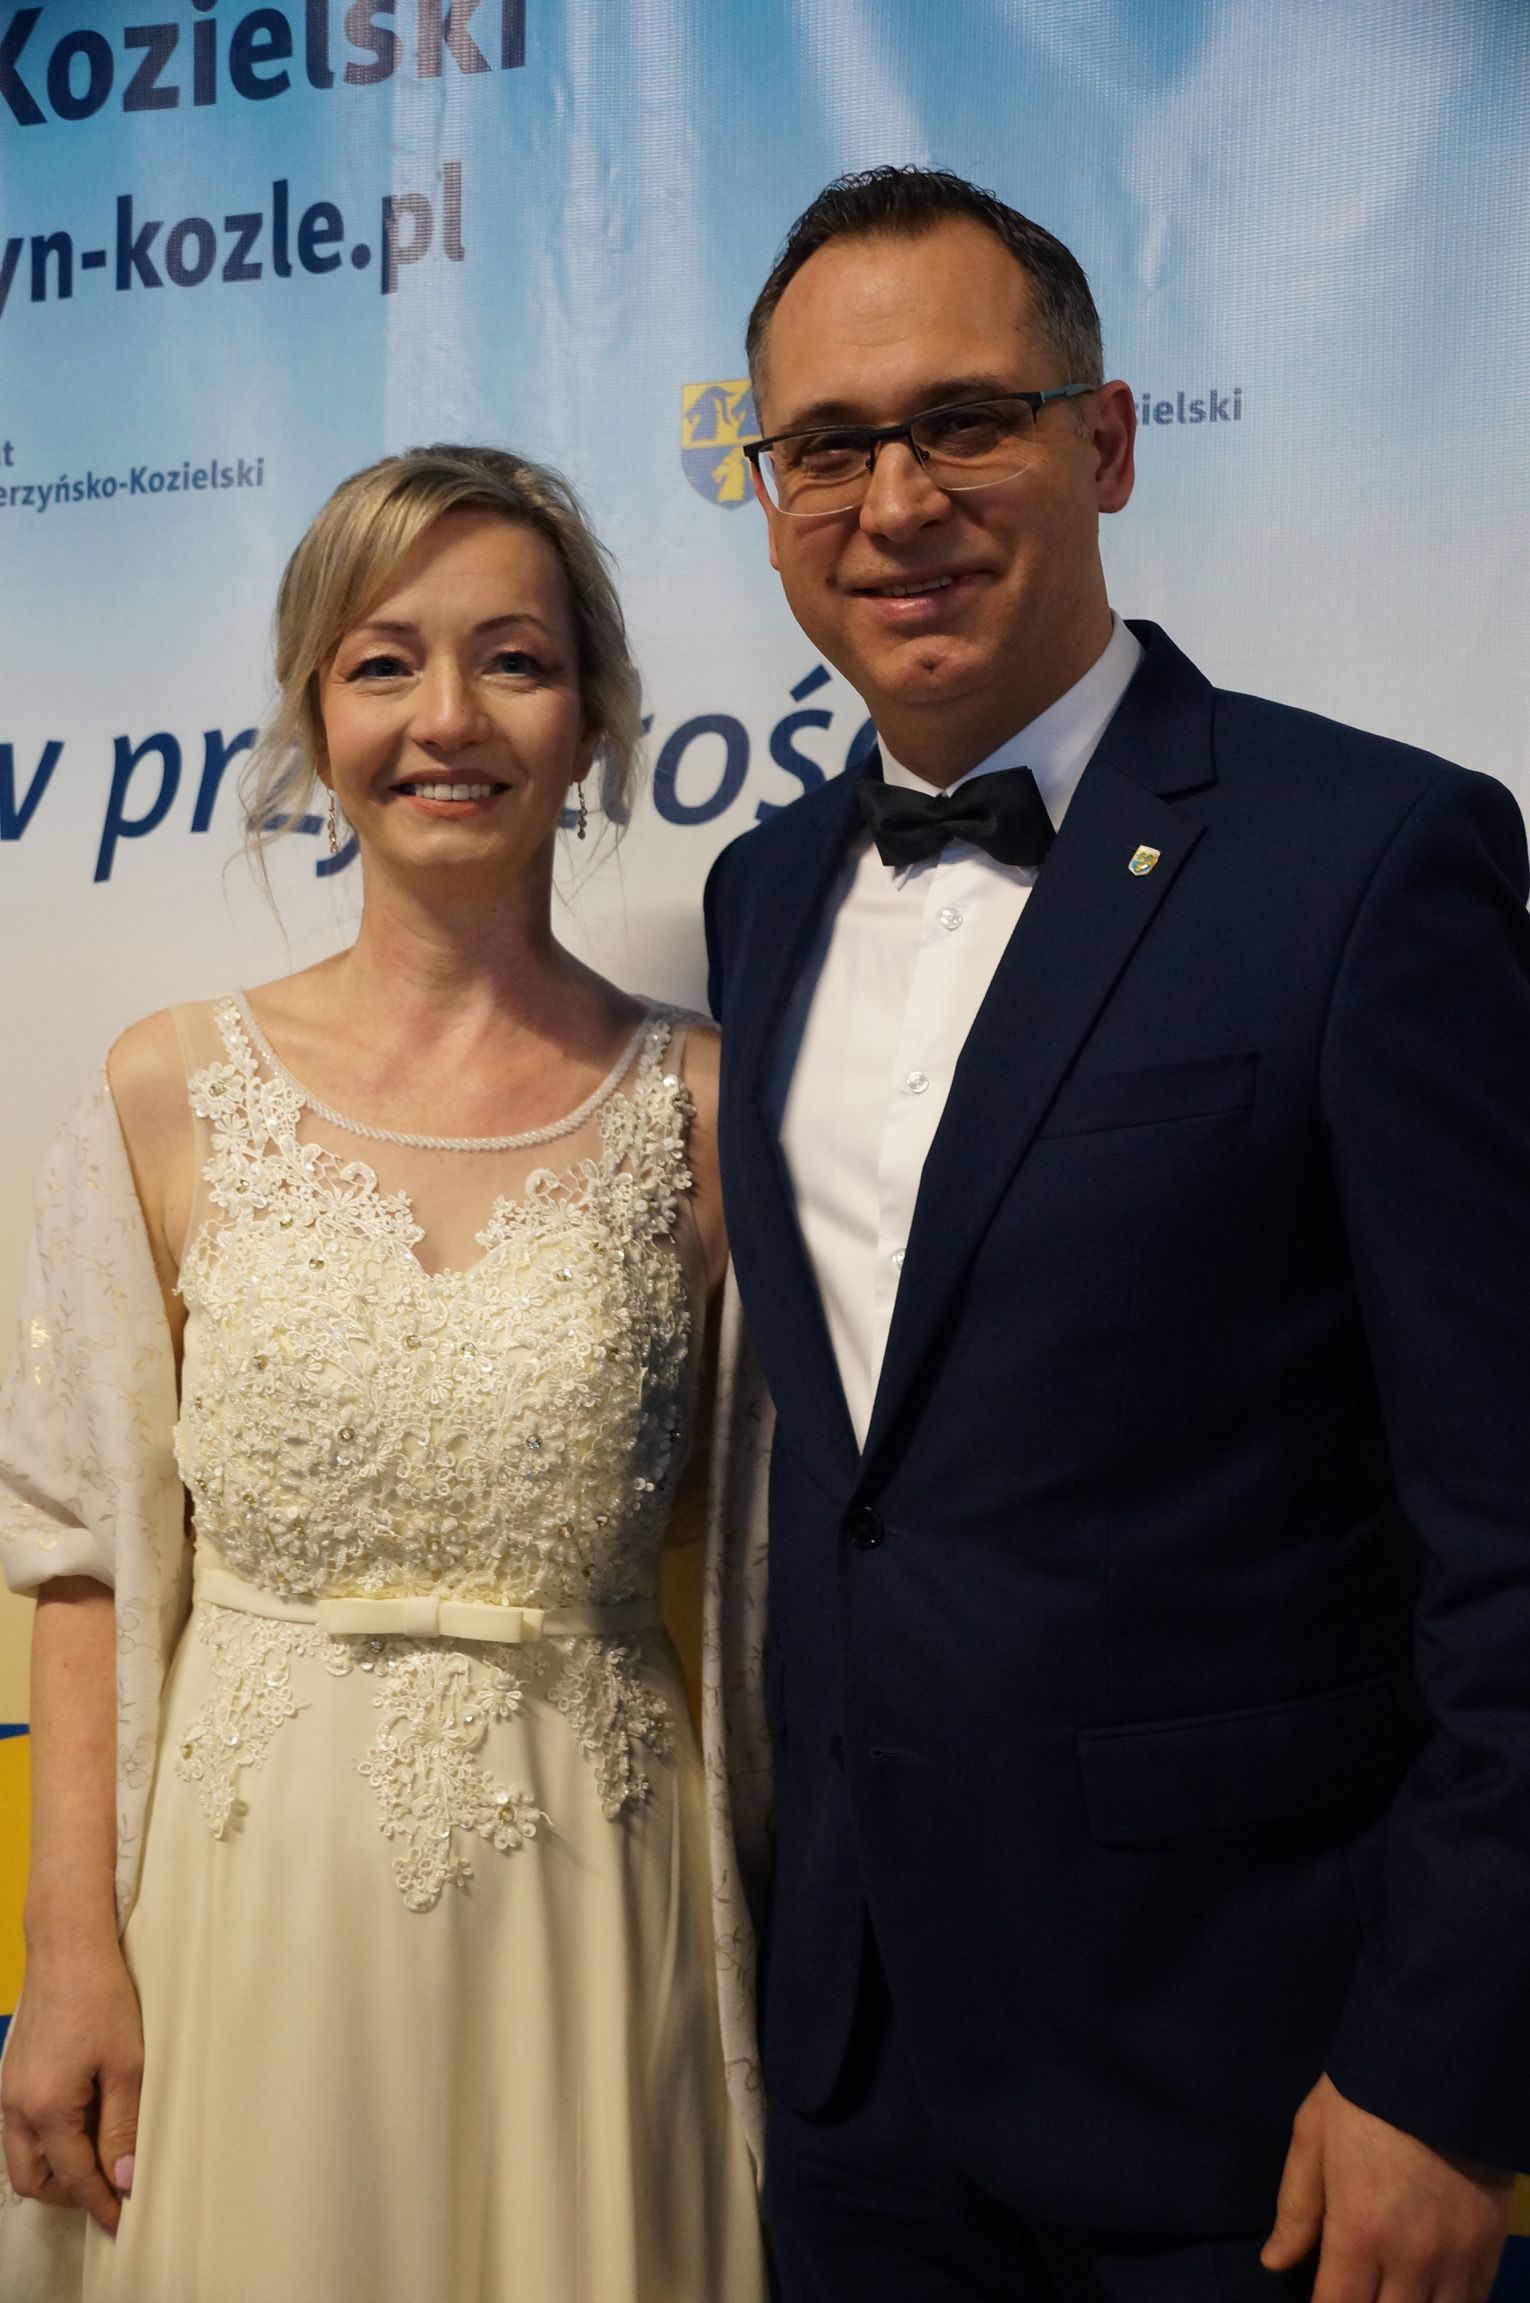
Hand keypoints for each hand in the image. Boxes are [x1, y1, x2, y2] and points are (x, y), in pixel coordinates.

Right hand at [1, 1944, 143, 2235]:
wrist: (67, 1948)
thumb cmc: (101, 1997)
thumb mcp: (127, 2065)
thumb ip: (122, 2127)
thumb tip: (123, 2178)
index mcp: (46, 2109)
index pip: (74, 2177)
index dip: (100, 2202)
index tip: (120, 2219)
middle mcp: (16, 2107)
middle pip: (33, 2180)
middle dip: (69, 2194)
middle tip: (108, 2193)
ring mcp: (7, 2092)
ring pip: (21, 2158)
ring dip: (54, 2170)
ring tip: (96, 2162)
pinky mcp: (10, 2077)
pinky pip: (19, 2131)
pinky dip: (44, 2144)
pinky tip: (78, 2129)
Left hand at [1262, 2073, 1512, 2301]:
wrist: (1440, 2064)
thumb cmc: (1363, 2096)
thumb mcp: (1312, 2137)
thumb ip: (1296, 2207)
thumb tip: (1275, 2262)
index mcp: (1358, 2232)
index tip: (1322, 2298)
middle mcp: (1410, 2259)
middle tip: (1354, 2288)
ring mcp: (1456, 2258)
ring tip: (1389, 2291)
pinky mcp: (1490, 2248)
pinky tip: (1427, 2292)